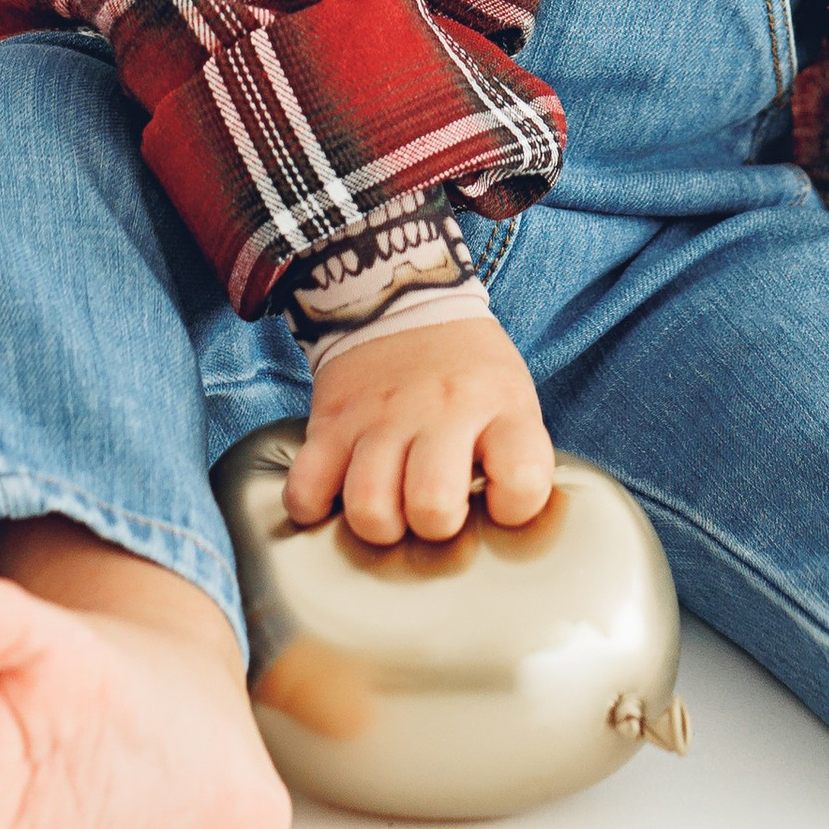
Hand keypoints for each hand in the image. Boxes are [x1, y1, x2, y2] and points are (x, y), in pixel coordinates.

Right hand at [282, 312, 555, 545]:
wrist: (401, 299)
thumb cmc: (467, 371)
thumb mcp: (511, 399)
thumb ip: (512, 458)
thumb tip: (502, 530)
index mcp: (499, 407)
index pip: (522, 479)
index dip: (514, 506)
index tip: (501, 503)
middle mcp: (441, 412)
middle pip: (432, 503)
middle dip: (433, 526)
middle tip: (433, 512)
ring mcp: (380, 418)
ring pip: (368, 506)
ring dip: (379, 524)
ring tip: (389, 509)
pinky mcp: (330, 422)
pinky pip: (306, 489)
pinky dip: (314, 508)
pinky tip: (335, 498)